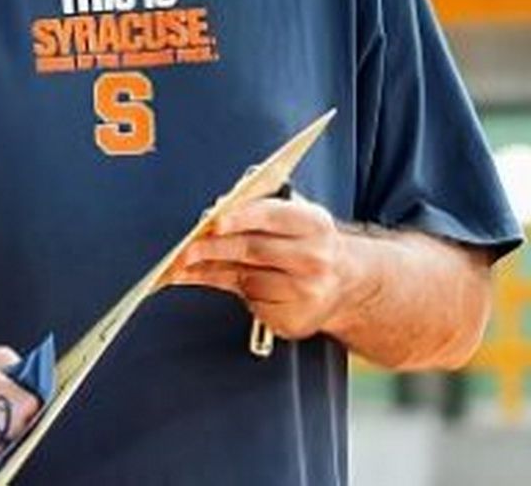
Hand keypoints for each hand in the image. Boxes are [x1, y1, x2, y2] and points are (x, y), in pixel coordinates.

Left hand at [173, 194, 355, 341]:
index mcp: (314, 224)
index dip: (240, 218)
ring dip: (212, 272)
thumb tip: (214, 214)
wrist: (345, 282)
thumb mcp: (296, 218)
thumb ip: (259, 211)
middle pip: (253, 250)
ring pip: (247, 280)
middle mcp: (314, 258)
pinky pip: (252, 303)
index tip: (213, 221)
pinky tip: (214, 280)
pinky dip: (230, 290)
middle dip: (213, 249)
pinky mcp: (294, 318)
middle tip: (185, 250)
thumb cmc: (310, 245)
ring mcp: (306, 292)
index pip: (271, 216)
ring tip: (187, 266)